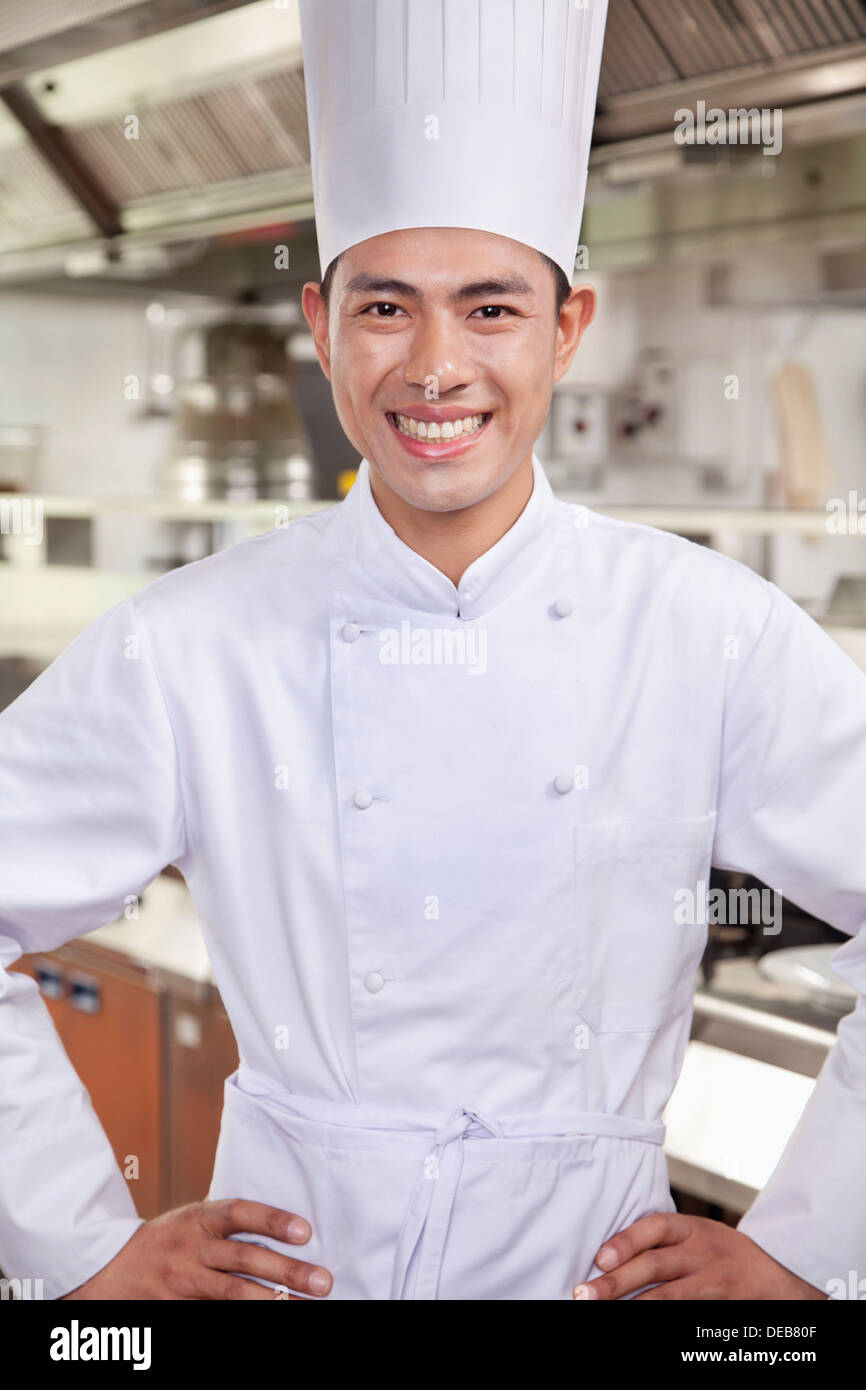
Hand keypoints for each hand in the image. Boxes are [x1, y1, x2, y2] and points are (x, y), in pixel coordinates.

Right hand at [59, 1199, 332, 1300]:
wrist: (107, 1269)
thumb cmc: (166, 1241)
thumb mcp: (192, 1220)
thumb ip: (227, 1224)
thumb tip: (286, 1230)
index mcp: (198, 1218)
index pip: (239, 1213)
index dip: (272, 1220)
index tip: (305, 1232)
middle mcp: (192, 1248)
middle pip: (244, 1258)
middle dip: (287, 1271)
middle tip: (323, 1281)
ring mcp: (183, 1282)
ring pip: (233, 1294)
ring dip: (273, 1302)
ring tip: (306, 1306)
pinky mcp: (177, 1309)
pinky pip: (214, 1315)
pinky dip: (243, 1319)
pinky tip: (270, 1319)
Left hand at [573, 1213, 828, 1300]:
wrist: (777, 1283)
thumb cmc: (723, 1255)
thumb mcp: (700, 1235)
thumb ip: (665, 1239)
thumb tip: (609, 1254)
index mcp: (694, 1228)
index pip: (656, 1227)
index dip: (627, 1241)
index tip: (600, 1258)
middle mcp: (703, 1252)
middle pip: (655, 1265)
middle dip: (617, 1281)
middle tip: (585, 1294)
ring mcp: (713, 1283)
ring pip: (668, 1296)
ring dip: (633, 1305)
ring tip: (604, 1310)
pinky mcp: (718, 1307)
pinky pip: (685, 1314)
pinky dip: (660, 1318)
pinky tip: (638, 1320)